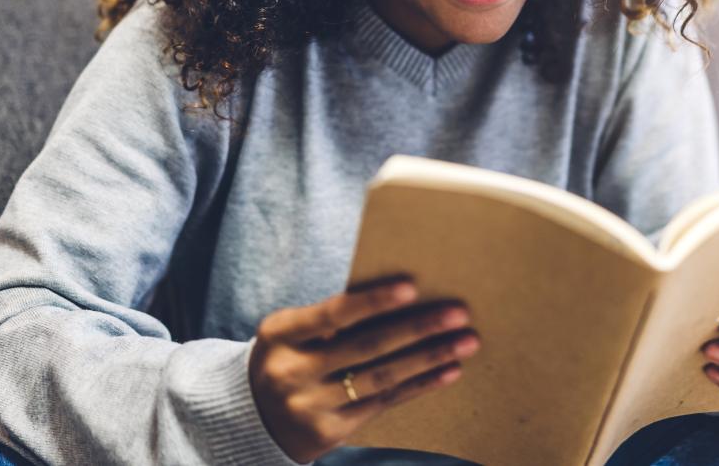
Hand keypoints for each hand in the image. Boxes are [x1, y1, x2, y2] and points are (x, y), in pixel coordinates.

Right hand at [248, 278, 479, 462]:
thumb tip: (400, 292)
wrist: (252, 418)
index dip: (373, 301)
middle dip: (417, 328)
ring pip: (381, 378)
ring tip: (467, 342)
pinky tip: (449, 371)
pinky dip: (420, 385)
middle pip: (366, 347)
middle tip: (458, 313)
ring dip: (429, 358)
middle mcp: (292, 372)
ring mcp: (310, 406)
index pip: (332, 313)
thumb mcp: (290, 333)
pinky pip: (384, 403)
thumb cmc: (287, 356)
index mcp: (280, 335)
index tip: (412, 286)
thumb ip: (328, 317)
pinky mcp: (329, 432)